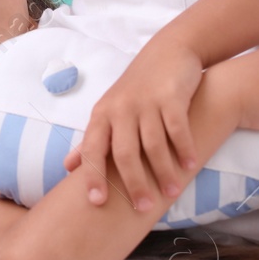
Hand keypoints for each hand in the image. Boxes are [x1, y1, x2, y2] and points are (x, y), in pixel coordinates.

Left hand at [62, 36, 202, 211]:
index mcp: (102, 115)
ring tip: (171, 193)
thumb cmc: (135, 89)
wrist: (168, 51)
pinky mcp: (172, 97)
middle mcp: (121, 109)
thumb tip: (67, 167)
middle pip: (124, 153)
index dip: (93, 176)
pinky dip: (184, 149)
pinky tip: (190, 166)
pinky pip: (178, 128)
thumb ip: (91, 140)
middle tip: (143, 208)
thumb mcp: (109, 111)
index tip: (97, 202)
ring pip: (153, 144)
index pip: (92, 150)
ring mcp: (147, 102)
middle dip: (134, 183)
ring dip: (164, 172)